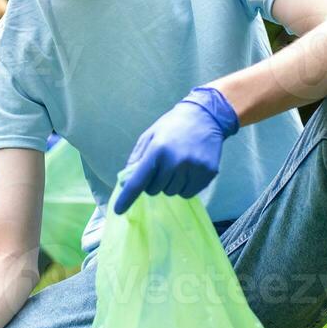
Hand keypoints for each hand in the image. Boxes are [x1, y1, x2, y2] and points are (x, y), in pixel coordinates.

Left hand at [113, 86, 239, 214]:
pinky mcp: (208, 174)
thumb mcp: (149, 136)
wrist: (206, 116)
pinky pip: (188, 193)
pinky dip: (184, 187)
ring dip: (170, 184)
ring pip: (172, 193)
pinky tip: (188, 170)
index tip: (118, 210)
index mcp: (157, 150)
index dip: (127, 197)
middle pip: (155, 190)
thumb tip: (126, 182)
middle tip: (161, 166)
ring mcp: (193, 169)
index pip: (139, 181)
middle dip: (154, 182)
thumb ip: (137, 158)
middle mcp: (175, 162)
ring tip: (177, 166)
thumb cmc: (173, 126)